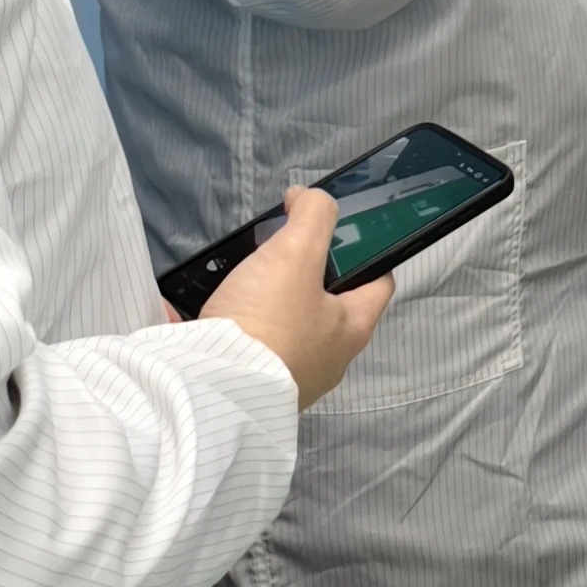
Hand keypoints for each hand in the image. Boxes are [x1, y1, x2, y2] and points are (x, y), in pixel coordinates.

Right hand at [203, 187, 393, 407]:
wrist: (210, 387)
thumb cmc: (266, 322)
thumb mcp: (295, 253)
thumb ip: (313, 216)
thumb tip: (310, 199)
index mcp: (352, 329)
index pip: (378, 281)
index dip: (365, 250)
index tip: (339, 231)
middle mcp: (328, 358)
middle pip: (327, 303)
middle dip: (304, 273)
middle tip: (280, 250)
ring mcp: (289, 375)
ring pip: (285, 324)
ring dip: (265, 299)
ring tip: (243, 276)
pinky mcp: (251, 384)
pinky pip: (245, 344)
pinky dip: (230, 323)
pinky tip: (208, 306)